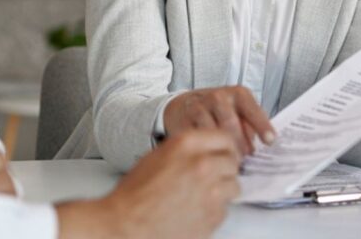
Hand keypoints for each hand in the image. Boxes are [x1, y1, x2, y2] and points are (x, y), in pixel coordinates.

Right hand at [56, 130, 240, 238]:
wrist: (126, 224)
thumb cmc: (135, 194)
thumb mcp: (158, 156)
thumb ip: (186, 149)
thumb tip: (206, 150)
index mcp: (186, 145)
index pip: (225, 137)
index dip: (226, 147)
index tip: (224, 154)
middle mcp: (202, 164)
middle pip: (232, 161)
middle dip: (225, 169)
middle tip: (213, 176)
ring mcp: (210, 191)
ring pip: (233, 186)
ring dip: (222, 190)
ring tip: (203, 195)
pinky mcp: (212, 215)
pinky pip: (224, 208)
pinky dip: (215, 209)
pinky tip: (196, 209)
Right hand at [164, 86, 274, 154]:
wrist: (186, 104)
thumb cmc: (220, 111)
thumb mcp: (239, 110)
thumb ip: (251, 125)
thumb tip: (263, 145)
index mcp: (238, 94)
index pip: (252, 110)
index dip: (261, 125)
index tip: (270, 140)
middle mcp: (218, 97)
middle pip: (232, 125)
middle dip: (240, 146)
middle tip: (244, 160)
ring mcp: (199, 106)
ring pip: (213, 133)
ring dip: (222, 150)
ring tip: (228, 162)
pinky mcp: (184, 119)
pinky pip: (196, 138)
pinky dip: (204, 150)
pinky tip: (209, 157)